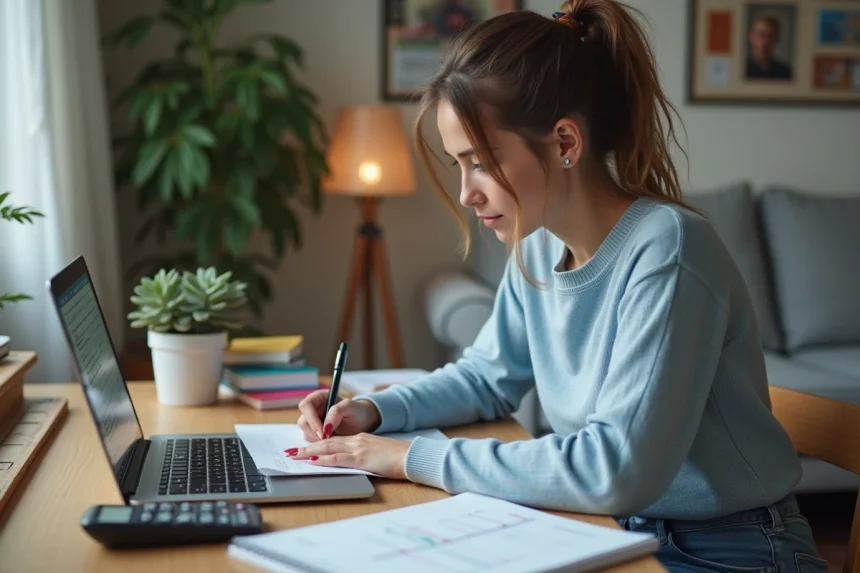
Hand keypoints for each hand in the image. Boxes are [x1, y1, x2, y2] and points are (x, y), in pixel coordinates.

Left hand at [288, 434, 409, 478]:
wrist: (412, 455)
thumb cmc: (400, 457)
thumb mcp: (380, 454)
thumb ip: (367, 456)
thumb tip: (357, 463)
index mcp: (361, 440)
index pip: (335, 441)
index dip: (318, 444)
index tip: (305, 448)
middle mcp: (357, 441)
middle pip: (327, 443)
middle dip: (308, 447)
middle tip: (292, 451)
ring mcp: (358, 448)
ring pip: (328, 448)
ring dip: (309, 451)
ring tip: (294, 455)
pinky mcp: (361, 458)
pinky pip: (338, 458)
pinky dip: (323, 459)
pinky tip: (312, 460)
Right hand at [296, 389, 380, 441]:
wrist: (362, 423)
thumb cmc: (356, 412)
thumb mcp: (350, 407)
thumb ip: (337, 412)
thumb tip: (325, 426)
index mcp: (319, 397)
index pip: (305, 405)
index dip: (311, 418)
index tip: (323, 431)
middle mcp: (313, 408)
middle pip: (302, 421)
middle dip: (314, 432)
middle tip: (327, 438)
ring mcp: (312, 421)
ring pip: (305, 432)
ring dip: (316, 438)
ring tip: (332, 438)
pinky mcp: (314, 432)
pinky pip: (310, 440)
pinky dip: (319, 444)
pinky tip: (331, 441)